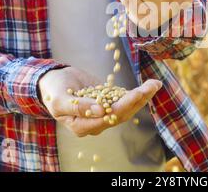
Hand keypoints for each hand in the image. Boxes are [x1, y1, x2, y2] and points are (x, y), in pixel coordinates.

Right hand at [38, 67, 161, 136]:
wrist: (52, 82)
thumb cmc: (52, 91)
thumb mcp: (60, 100)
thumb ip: (78, 108)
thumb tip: (101, 110)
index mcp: (83, 126)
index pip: (109, 117)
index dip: (125, 105)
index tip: (137, 93)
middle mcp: (96, 122)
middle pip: (122, 113)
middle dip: (139, 99)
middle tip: (154, 85)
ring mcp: (102, 112)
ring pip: (126, 107)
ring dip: (142, 96)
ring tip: (155, 84)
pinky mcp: (106, 102)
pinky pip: (123, 100)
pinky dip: (136, 93)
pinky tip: (148, 86)